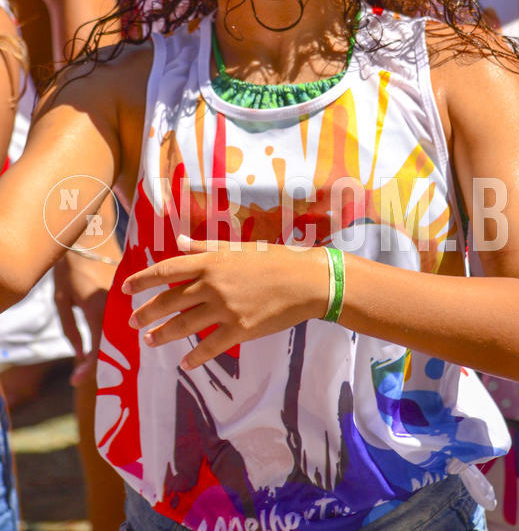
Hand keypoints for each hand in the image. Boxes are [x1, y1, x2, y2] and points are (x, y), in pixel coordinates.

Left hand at [54, 239, 119, 385]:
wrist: (91, 234)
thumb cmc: (70, 267)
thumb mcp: (62, 300)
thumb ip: (71, 331)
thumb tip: (79, 358)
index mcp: (99, 310)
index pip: (97, 350)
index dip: (88, 369)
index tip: (75, 381)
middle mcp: (118, 307)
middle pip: (117, 344)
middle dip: (107, 362)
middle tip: (94, 374)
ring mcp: (129, 299)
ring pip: (127, 331)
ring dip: (120, 346)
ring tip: (112, 361)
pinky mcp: (136, 291)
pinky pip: (132, 316)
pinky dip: (126, 329)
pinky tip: (124, 339)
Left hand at [124, 237, 328, 369]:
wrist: (307, 281)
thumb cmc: (274, 259)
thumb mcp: (238, 246)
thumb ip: (205, 245)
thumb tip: (178, 241)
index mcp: (212, 260)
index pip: (167, 270)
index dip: (142, 280)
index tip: (125, 289)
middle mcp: (213, 283)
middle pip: (169, 300)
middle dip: (147, 312)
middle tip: (133, 322)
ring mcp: (225, 308)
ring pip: (183, 324)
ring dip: (163, 334)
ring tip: (149, 341)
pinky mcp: (240, 329)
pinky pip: (210, 347)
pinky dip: (194, 357)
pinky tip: (184, 364)